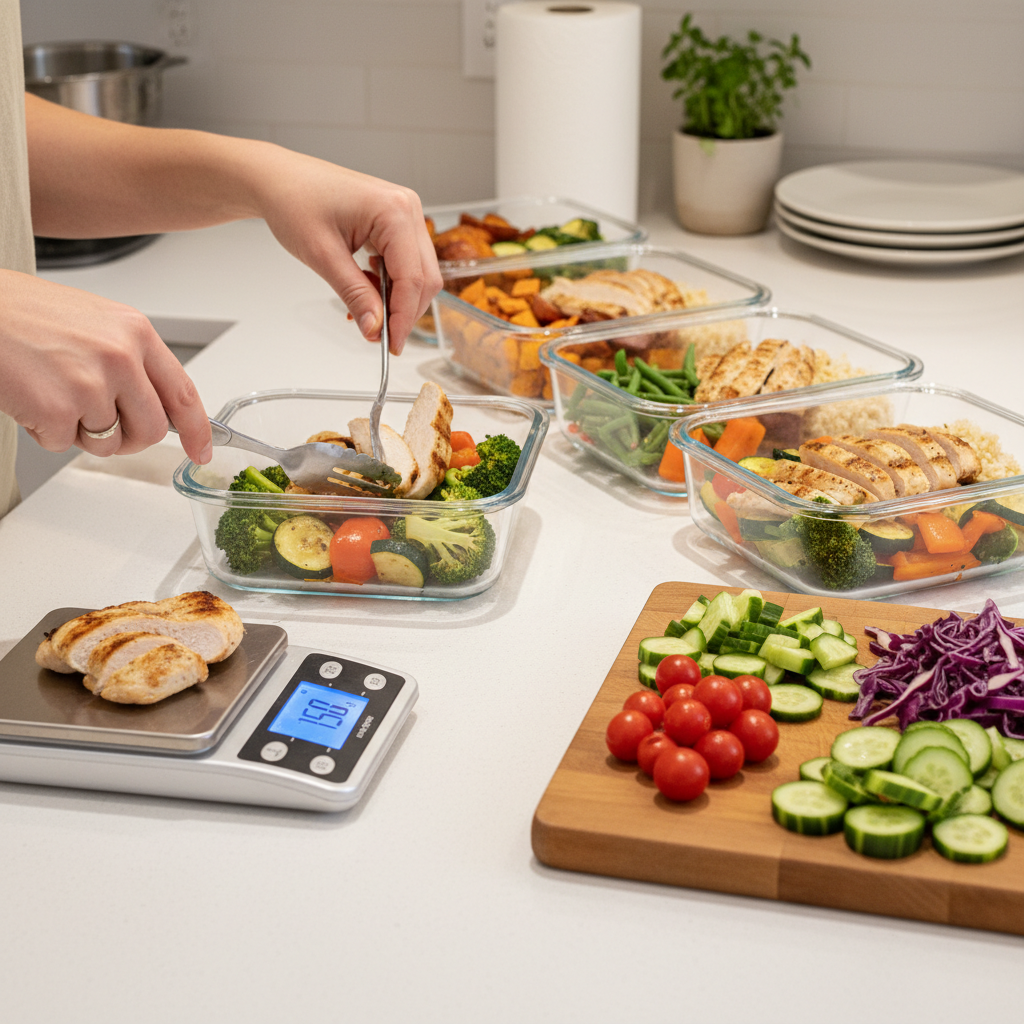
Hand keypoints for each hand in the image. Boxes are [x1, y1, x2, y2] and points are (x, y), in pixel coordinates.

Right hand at [0, 271, 211, 463]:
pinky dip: (46, 430)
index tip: (200, 450)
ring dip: (81, 432)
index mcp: (136, 333)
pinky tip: (32, 397)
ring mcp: (91, 385)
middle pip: (151, 430)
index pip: (184, 394)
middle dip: (128, 438)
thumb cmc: (24, 313)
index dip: (197, 430)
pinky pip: (64, 444)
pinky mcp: (58, 409)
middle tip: (101, 425)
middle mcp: (121, 357)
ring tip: (55, 394)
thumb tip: (155, 401)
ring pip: (108, 443)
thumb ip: (132, 360)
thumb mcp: (97, 323)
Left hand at [245, 151, 441, 353]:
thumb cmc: (294, 200)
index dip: (404, 317)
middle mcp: (407, 209)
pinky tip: (366, 292)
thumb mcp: (323, 255)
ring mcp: (404, 215)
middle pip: (424, 278)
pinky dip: (389, 286)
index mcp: (394, 210)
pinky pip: (404, 264)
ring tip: (365, 313)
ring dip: (395, 300)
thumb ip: (354, 294)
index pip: (413, 278)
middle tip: (378, 336)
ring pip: (417, 274)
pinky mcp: (396, 223)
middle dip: (403, 312)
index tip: (392, 345)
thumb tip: (375, 328)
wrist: (278, 179)